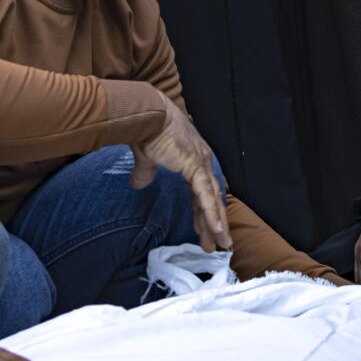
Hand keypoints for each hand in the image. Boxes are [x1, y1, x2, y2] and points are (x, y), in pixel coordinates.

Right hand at [129, 91, 232, 249]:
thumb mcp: (147, 157)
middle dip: (214, 223)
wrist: (147, 114)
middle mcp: (202, 162)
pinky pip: (205, 196)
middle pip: (211, 198)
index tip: (204, 229)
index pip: (202, 191)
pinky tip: (215, 231)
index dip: (204, 212)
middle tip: (219, 244)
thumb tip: (138, 184)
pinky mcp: (194, 167)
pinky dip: (211, 214)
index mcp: (193, 159)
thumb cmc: (147, 130)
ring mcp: (201, 164)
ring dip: (216, 224)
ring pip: (212, 201)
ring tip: (221, 245)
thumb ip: (146, 172)